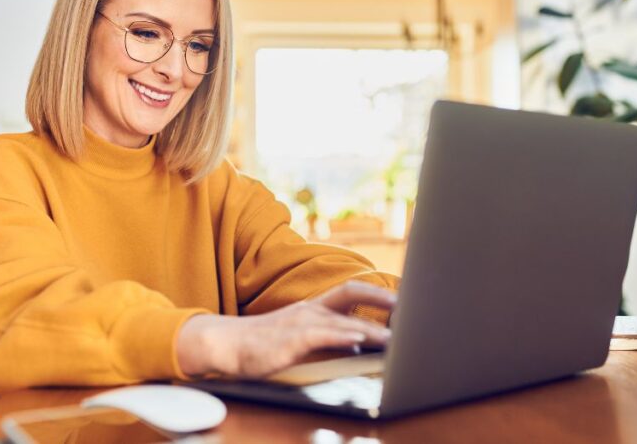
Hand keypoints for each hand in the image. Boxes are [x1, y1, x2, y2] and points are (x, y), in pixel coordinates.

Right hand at [175, 281, 395, 377]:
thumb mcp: (299, 337)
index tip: (402, 298)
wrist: (226, 345)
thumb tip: (359, 343)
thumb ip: (328, 337)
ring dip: (372, 328)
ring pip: (344, 320)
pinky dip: (344, 336)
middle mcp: (310, 310)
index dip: (376, 293)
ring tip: (396, 337)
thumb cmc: (262, 344)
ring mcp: (301, 322)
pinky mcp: (292, 339)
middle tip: (410, 306)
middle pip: (352, 294)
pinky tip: (360, 340)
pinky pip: (323, 335)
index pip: (350, 292)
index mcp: (313, 308)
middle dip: (382, 298)